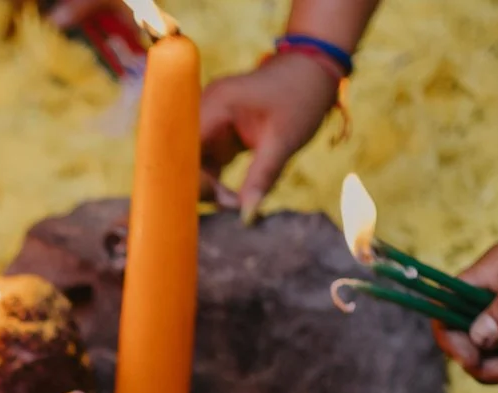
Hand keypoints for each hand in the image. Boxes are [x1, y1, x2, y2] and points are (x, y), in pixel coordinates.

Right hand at [199, 53, 340, 216]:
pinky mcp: (216, 133)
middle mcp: (203, 110)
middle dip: (201, 187)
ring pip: (192, 164)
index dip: (193, 179)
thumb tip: (246, 216)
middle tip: (231, 206)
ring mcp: (208, 121)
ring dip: (209, 187)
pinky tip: (232, 196)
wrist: (313, 71)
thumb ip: (261, 178)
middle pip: (183, 158)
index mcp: (215, 104)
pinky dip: (215, 182)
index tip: (218, 202)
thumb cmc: (301, 97)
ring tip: (235, 203)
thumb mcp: (284, 140)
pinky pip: (205, 163)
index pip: (184, 149)